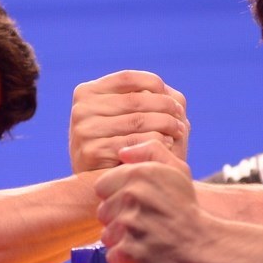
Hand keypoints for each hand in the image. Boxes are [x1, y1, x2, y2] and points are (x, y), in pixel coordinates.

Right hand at [69, 70, 188, 172]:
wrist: (109, 184)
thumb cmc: (123, 145)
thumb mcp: (129, 115)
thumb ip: (147, 96)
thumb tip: (167, 91)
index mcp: (87, 92)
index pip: (127, 78)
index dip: (155, 85)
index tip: (174, 101)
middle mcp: (81, 109)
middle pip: (135, 100)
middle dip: (165, 108)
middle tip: (181, 120)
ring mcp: (83, 130)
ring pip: (137, 120)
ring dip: (165, 124)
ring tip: (178, 131)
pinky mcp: (90, 152)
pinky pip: (133, 142)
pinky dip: (155, 142)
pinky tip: (166, 145)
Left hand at [95, 154, 201, 262]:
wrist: (204, 245)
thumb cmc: (186, 209)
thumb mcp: (177, 171)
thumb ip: (150, 151)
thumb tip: (122, 153)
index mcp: (139, 174)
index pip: (102, 187)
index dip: (117, 197)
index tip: (137, 205)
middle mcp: (131, 196)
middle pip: (103, 212)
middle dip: (119, 219)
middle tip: (145, 224)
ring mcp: (128, 225)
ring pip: (107, 235)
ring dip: (123, 240)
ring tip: (147, 239)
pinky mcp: (127, 253)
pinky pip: (113, 256)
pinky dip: (127, 260)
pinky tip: (145, 255)